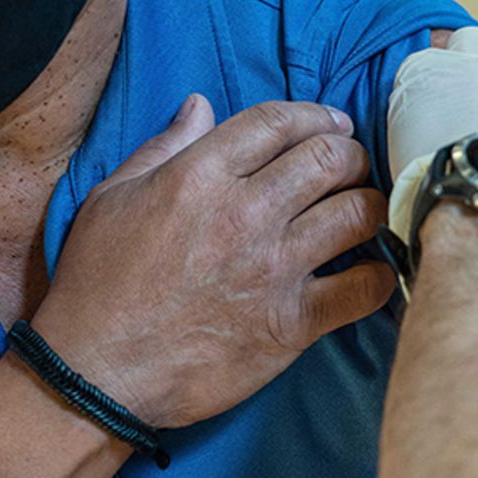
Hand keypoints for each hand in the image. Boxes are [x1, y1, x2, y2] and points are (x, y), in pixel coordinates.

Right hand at [31, 95, 394, 426]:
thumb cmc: (99, 285)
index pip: (279, 123)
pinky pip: (365, 288)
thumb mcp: (113, 198)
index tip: (334, 124)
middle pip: (331, 159)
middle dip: (351, 155)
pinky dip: (380, 275)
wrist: (98, 372)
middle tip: (351, 168)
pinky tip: (371, 272)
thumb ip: (164, 147)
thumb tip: (200, 106)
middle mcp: (246, 215)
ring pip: (358, 213)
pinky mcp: (294, 322)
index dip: (317, 116)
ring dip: (371, 206)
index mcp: (200, 176)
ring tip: (364, 213)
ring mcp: (275, 268)